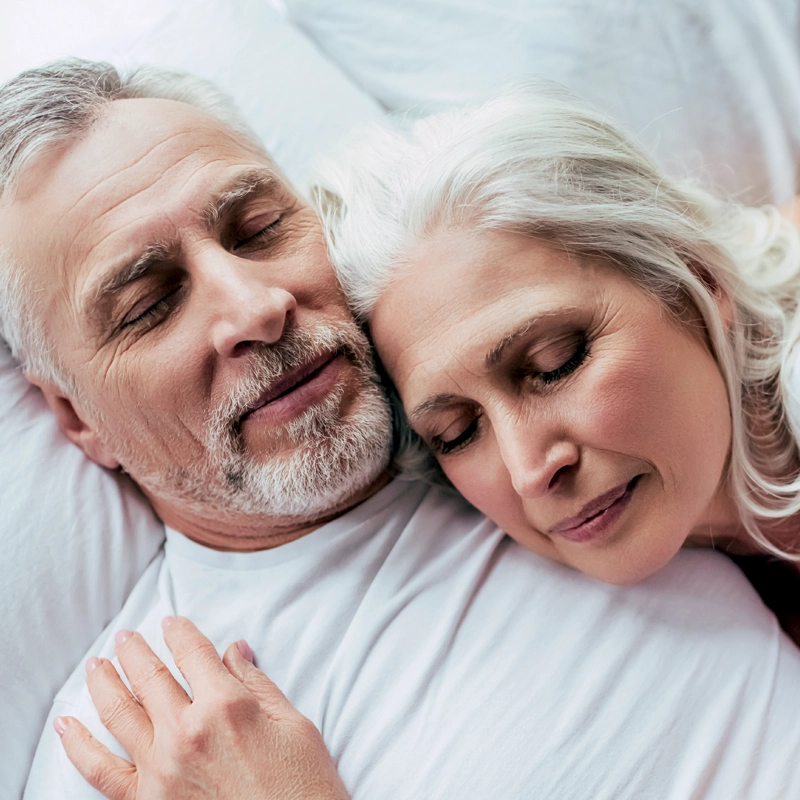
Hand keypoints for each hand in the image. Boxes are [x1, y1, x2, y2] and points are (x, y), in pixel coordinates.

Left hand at [55, 617, 349, 799]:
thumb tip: (234, 651)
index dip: (180, 633)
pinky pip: (100, 771)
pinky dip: (78, 746)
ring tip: (97, 665)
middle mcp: (187, 732)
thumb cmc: (303, 785)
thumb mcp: (293, 723)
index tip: (171, 623)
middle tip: (126, 636)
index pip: (193, 653)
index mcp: (226, 706)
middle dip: (135, 650)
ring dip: (104, 682)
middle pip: (150, 676)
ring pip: (118, 713)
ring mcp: (161, 770)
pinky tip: (67, 725)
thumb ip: (257, 683)